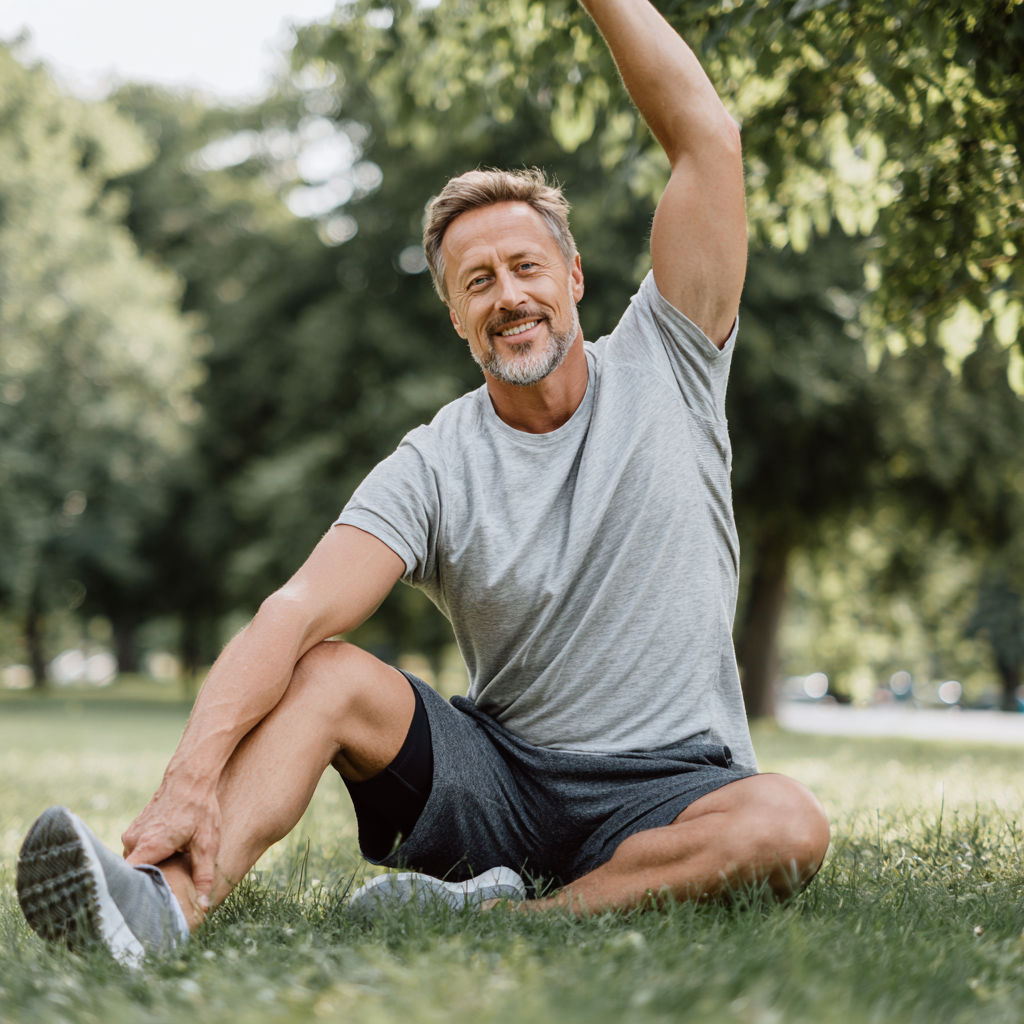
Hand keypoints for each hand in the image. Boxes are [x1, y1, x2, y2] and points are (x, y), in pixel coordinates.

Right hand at [121, 775, 221, 910]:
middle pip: (132, 875)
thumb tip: (204, 907)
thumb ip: (203, 875)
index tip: (142, 913)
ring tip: (163, 881)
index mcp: (149, 846)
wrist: (190, 777)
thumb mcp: (207, 844)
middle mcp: (134, 840)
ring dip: (147, 872)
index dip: (133, 898)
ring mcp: (131, 834)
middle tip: (158, 903)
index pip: (128, 880)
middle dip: (144, 888)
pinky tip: (163, 862)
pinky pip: (135, 852)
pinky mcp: (134, 830)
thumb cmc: (200, 809)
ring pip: (134, 864)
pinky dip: (147, 860)